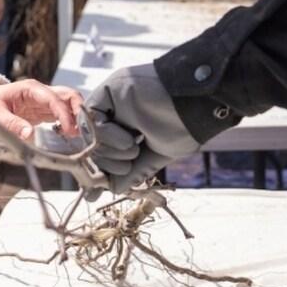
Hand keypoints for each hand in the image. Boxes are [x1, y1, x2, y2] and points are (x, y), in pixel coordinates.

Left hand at [0, 79, 83, 140]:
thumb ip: (11, 124)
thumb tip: (30, 135)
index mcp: (30, 89)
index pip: (54, 98)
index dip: (64, 114)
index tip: (70, 129)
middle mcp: (40, 92)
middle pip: (68, 95)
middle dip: (78, 110)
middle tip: (81, 130)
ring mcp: (43, 101)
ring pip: (68, 104)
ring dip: (76, 117)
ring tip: (77, 134)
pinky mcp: (42, 111)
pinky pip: (61, 113)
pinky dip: (68, 122)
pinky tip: (68, 134)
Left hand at [85, 64, 197, 192]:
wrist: (197, 104)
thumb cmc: (184, 128)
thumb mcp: (157, 155)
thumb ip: (134, 171)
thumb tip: (112, 190)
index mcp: (128, 128)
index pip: (103, 153)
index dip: (99, 173)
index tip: (93, 196)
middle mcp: (117, 113)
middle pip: (92, 145)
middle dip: (105, 165)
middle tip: (126, 168)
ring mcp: (112, 101)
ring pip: (90, 134)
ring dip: (108, 151)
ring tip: (133, 151)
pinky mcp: (109, 90)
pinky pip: (92, 117)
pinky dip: (105, 135)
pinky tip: (128, 140)